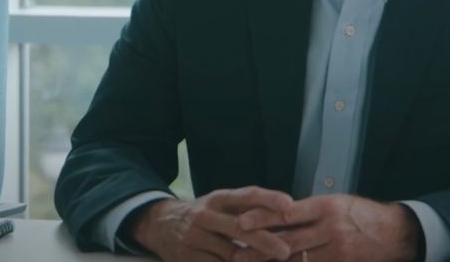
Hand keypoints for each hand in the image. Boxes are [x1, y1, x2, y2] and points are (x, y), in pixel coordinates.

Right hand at [130, 186, 295, 261]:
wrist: (160, 224)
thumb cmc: (204, 216)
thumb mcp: (221, 205)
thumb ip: (247, 210)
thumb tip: (286, 218)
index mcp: (218, 198)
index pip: (246, 195)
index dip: (268, 198)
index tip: (289, 205)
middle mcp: (206, 214)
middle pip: (238, 226)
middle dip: (264, 240)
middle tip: (285, 250)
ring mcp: (194, 236)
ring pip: (229, 252)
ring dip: (250, 261)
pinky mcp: (186, 256)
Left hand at [233, 195, 418, 261]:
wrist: (395, 232)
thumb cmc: (361, 214)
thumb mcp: (336, 202)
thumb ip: (309, 210)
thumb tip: (278, 214)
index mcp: (325, 206)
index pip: (287, 212)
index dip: (262, 218)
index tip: (241, 220)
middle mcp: (330, 228)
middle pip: (288, 240)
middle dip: (260, 247)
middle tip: (236, 251)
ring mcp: (337, 251)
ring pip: (297, 260)